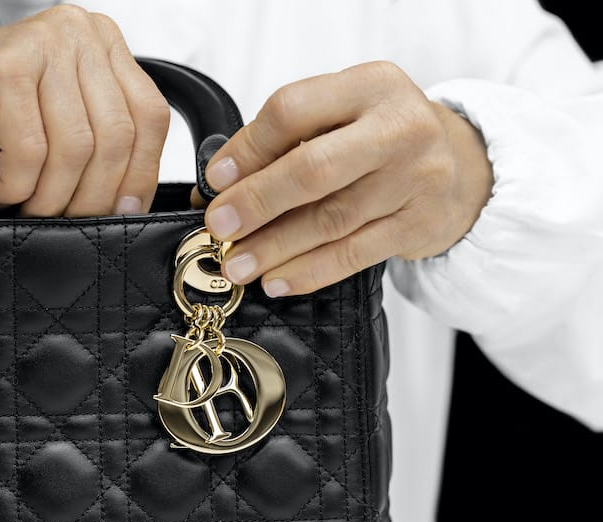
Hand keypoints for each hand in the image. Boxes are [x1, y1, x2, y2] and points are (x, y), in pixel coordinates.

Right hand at [0, 5, 169, 216]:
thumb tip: (132, 203)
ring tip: (30, 208)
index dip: (140, 175)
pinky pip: (31, 151)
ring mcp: (42, 45)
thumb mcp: (61, 122)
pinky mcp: (5, 69)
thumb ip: (104, 144)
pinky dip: (18, 186)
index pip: (149, 116)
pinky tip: (2, 191)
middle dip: (94, 195)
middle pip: (117, 136)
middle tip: (70, 222)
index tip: (122, 211)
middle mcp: (78, 34)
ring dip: (53, 196)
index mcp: (102, 42)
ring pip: (77, 148)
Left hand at [200, 61, 492, 296]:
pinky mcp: (420, 224)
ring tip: (238, 263)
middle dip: (257, 202)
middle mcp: (399, 127)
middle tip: (220, 226)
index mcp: (370, 85)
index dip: (248, 148)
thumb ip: (287, 140)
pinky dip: (309, 271)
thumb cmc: (381, 138)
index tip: (216, 180)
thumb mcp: (343, 115)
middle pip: (313, 169)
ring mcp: (416, 178)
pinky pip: (353, 254)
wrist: (461, 167)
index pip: (293, 110)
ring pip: (331, 220)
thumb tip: (219, 187)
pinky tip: (277, 280)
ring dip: (275, 247)